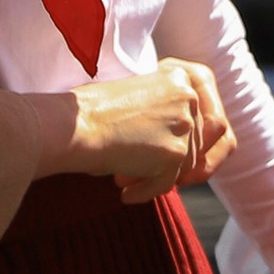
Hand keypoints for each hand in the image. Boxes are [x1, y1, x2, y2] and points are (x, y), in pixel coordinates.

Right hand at [69, 60, 233, 199]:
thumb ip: (167, 114)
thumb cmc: (90, 113)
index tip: (171, 156)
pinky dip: (147, 192)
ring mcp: (184, 125)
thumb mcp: (139, 100)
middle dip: (169, 163)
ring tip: (123, 177)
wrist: (72, 125)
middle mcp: (188, 98)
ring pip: (185, 166)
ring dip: (157, 177)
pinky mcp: (175, 153)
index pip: (201, 116)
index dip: (193, 141)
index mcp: (180, 78)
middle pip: (196, 144)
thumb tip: (190, 151)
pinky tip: (126, 195)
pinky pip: (167, 184)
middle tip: (132, 170)